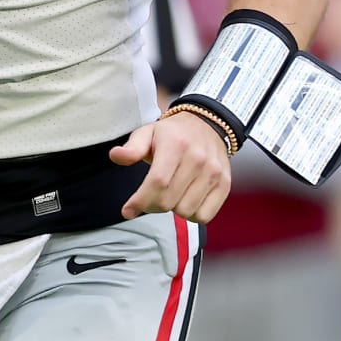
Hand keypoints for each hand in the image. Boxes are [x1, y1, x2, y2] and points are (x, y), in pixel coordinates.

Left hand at [110, 112, 231, 222]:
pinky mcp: (225, 184)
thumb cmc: (172, 134)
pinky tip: (185, 200)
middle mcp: (198, 158)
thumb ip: (132, 148)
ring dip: (173, 209)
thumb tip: (115, 155)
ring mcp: (214, 172)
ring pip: (186, 211)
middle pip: (169, 200)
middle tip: (148, 199)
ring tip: (170, 195)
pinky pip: (205, 216)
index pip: (157, 182)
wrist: (207, 125)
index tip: (127, 210)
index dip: (140, 201)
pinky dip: (192, 215)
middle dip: (152, 206)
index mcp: (176, 144)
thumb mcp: (148, 133)